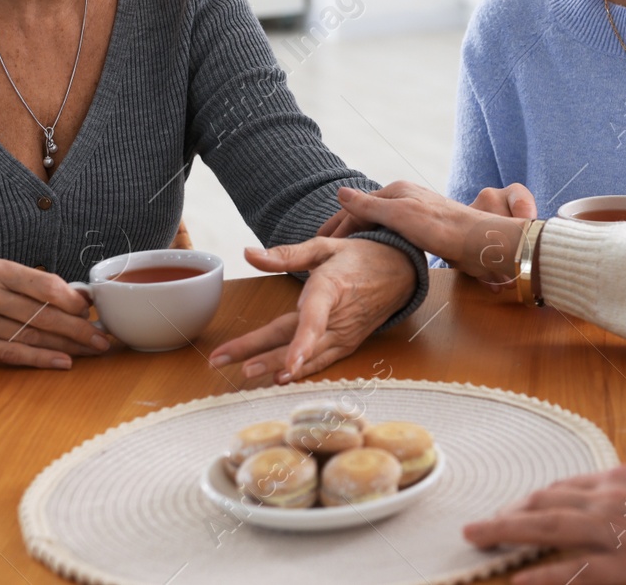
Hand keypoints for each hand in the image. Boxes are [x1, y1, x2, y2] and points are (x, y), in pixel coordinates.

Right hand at [0, 259, 110, 368]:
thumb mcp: (1, 277)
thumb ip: (38, 285)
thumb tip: (83, 298)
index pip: (44, 284)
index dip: (72, 300)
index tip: (91, 311)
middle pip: (41, 315)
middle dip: (78, 328)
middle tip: (103, 338)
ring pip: (31, 336)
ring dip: (67, 346)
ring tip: (91, 350)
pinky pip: (12, 353)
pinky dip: (41, 359)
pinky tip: (64, 362)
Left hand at [207, 236, 415, 384]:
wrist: (401, 272)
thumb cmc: (361, 256)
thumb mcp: (325, 247)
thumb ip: (285, 254)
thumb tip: (248, 253)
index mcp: (332, 288)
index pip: (314, 318)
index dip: (300, 342)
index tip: (287, 364)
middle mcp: (339, 316)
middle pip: (296, 339)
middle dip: (260, 353)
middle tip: (223, 361)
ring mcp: (345, 333)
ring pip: (307, 355)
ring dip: (274, 366)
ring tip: (245, 374)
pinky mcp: (348, 343)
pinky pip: (322, 361)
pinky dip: (303, 371)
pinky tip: (280, 378)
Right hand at [317, 181, 528, 288]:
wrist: (480, 243)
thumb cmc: (442, 228)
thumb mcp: (401, 215)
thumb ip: (369, 205)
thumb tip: (340, 192)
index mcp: (396, 191)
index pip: (355, 208)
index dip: (335, 226)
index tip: (316, 245)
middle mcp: (404, 199)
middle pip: (364, 215)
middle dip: (342, 231)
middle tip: (319, 251)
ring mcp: (415, 214)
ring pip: (377, 226)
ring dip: (358, 238)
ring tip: (340, 255)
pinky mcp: (425, 231)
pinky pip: (390, 235)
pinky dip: (375, 244)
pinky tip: (372, 256)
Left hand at [464, 465, 625, 584]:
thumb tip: (623, 506)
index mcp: (622, 478)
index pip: (566, 485)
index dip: (536, 498)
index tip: (517, 506)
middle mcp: (609, 497)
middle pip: (546, 500)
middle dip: (510, 511)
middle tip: (484, 523)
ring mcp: (610, 531)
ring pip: (544, 526)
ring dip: (506, 531)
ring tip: (479, 538)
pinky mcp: (619, 565)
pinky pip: (567, 569)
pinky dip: (538, 573)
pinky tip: (517, 579)